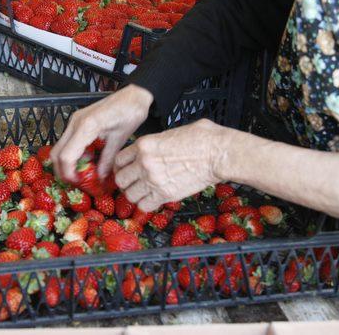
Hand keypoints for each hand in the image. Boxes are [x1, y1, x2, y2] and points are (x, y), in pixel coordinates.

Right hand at [51, 85, 153, 182]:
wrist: (134, 94)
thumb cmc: (130, 112)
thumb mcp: (120, 139)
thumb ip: (108, 159)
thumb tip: (99, 177)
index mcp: (86, 127)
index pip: (67, 156)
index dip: (69, 173)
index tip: (78, 183)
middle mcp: (75, 123)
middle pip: (56, 153)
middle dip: (62, 170)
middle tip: (76, 181)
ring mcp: (74, 121)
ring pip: (59, 147)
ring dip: (66, 162)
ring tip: (82, 173)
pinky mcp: (77, 121)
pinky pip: (67, 141)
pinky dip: (71, 153)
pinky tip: (86, 160)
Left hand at [113, 119, 230, 210]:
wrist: (218, 153)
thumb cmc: (202, 138)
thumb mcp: (171, 133)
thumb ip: (156, 142)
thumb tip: (155, 147)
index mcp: (144, 144)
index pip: (119, 159)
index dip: (121, 167)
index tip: (126, 170)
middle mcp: (144, 163)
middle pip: (121, 179)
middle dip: (126, 182)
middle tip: (133, 183)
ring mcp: (153, 180)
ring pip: (130, 195)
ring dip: (135, 195)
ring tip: (144, 192)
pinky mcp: (165, 194)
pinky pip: (145, 206)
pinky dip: (147, 205)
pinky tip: (153, 200)